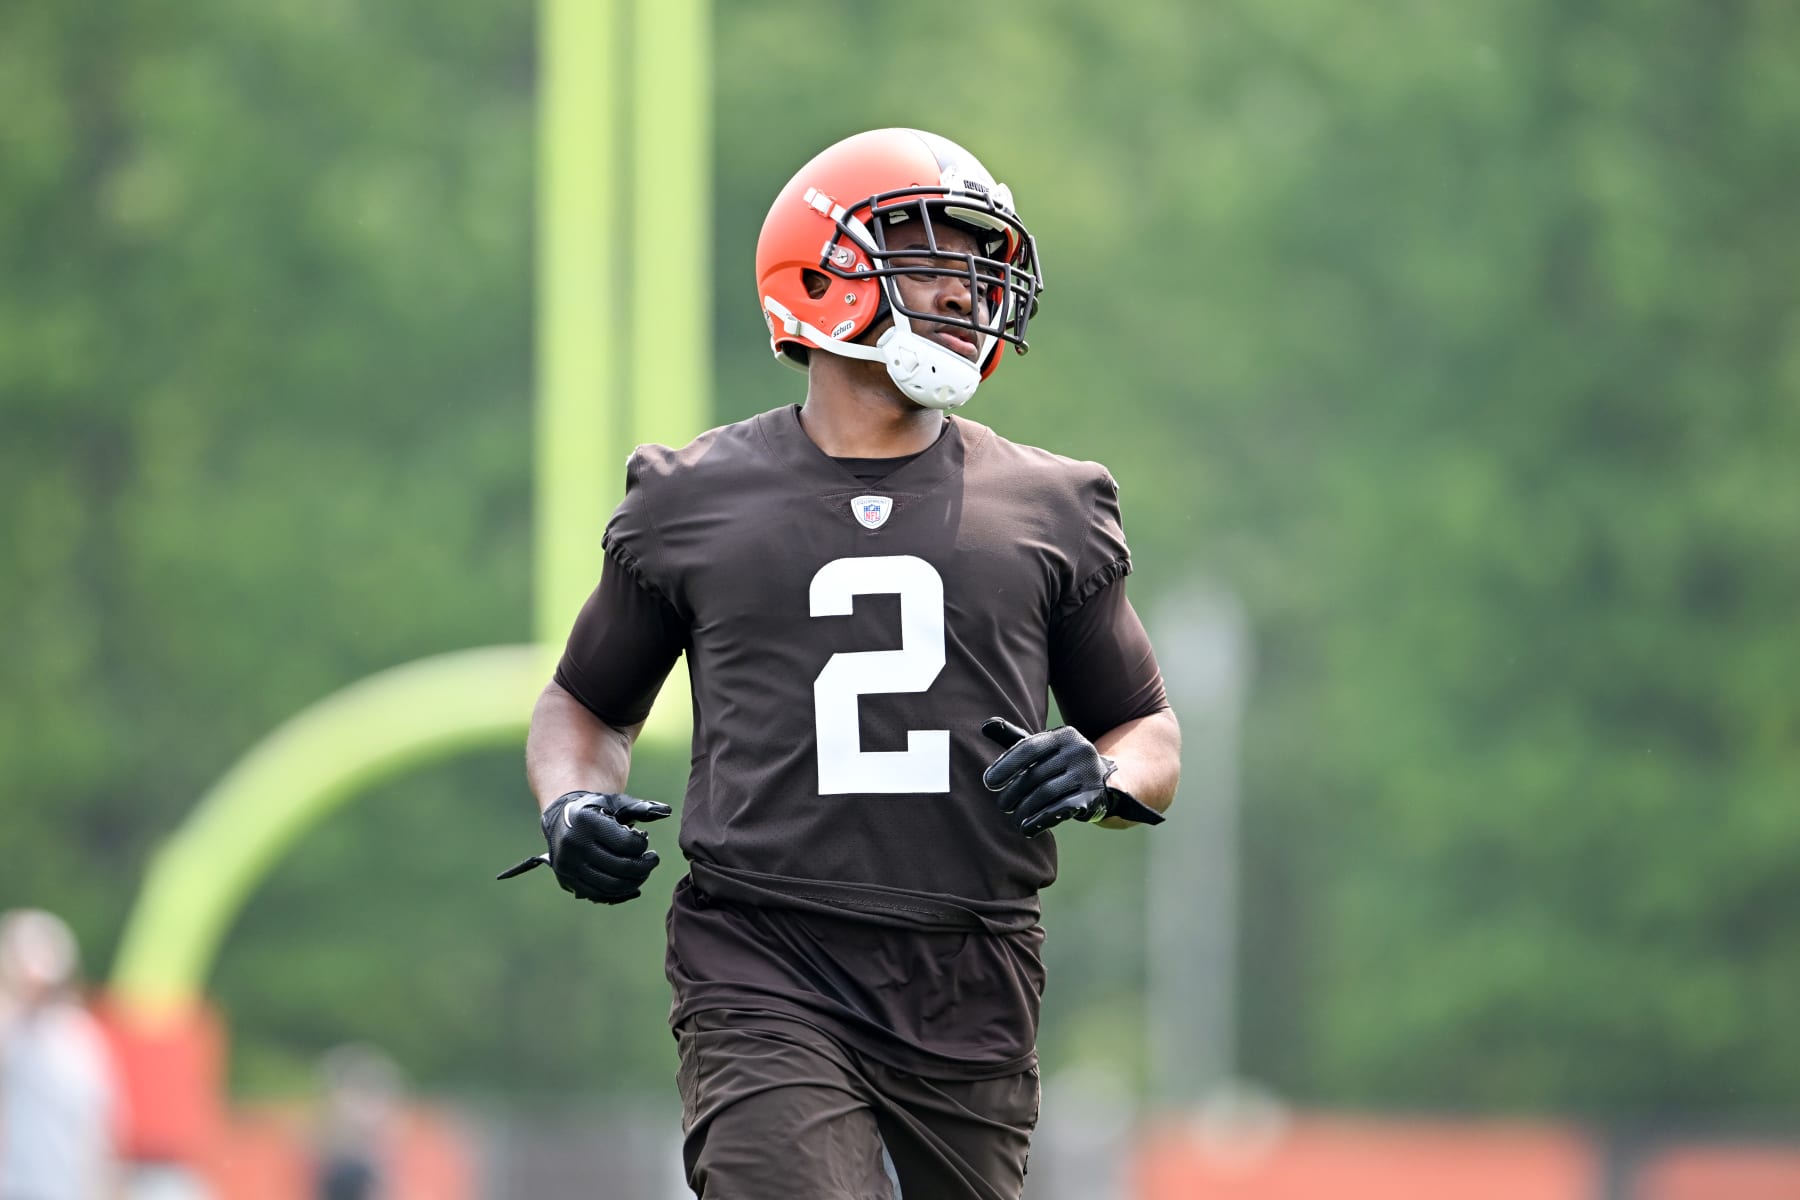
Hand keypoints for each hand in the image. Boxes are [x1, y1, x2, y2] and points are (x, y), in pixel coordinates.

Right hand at [496, 790, 672, 903]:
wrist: (561, 820)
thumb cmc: (595, 809)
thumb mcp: (615, 803)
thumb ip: (641, 808)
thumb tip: (666, 811)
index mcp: (586, 822)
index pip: (625, 843)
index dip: (642, 845)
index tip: (645, 840)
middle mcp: (573, 845)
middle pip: (620, 867)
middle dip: (644, 866)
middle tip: (652, 860)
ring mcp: (568, 866)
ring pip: (611, 886)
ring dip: (634, 882)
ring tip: (642, 871)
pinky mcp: (567, 881)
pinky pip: (599, 895)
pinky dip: (619, 893)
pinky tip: (631, 884)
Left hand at [980, 718, 1165, 837]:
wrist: (1106, 782)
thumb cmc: (1062, 764)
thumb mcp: (1044, 749)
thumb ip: (1015, 739)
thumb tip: (986, 726)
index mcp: (1064, 735)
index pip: (1029, 748)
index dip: (1006, 765)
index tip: (989, 783)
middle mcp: (1079, 750)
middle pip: (1035, 775)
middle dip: (1014, 793)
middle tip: (1002, 805)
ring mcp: (1089, 774)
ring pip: (1046, 794)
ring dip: (1025, 810)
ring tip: (1013, 818)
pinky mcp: (1094, 797)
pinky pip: (1060, 810)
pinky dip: (1040, 820)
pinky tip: (1028, 828)